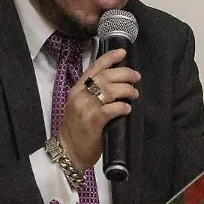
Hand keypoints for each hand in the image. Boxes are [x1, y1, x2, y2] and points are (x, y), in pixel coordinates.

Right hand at [57, 49, 139, 170]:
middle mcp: (80, 96)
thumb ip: (92, 94)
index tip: (122, 52)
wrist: (67, 151)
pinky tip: (127, 108)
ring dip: (126, 89)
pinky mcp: (93, 122)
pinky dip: (122, 106)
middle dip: (125, 74)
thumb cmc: (76, 130)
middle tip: (136, 77)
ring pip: (109, 90)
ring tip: (134, 93)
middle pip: (105, 77)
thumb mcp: (79, 106)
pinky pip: (110, 109)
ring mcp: (85, 108)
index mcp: (77, 90)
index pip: (94, 68)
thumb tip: (114, 84)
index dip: (109, 58)